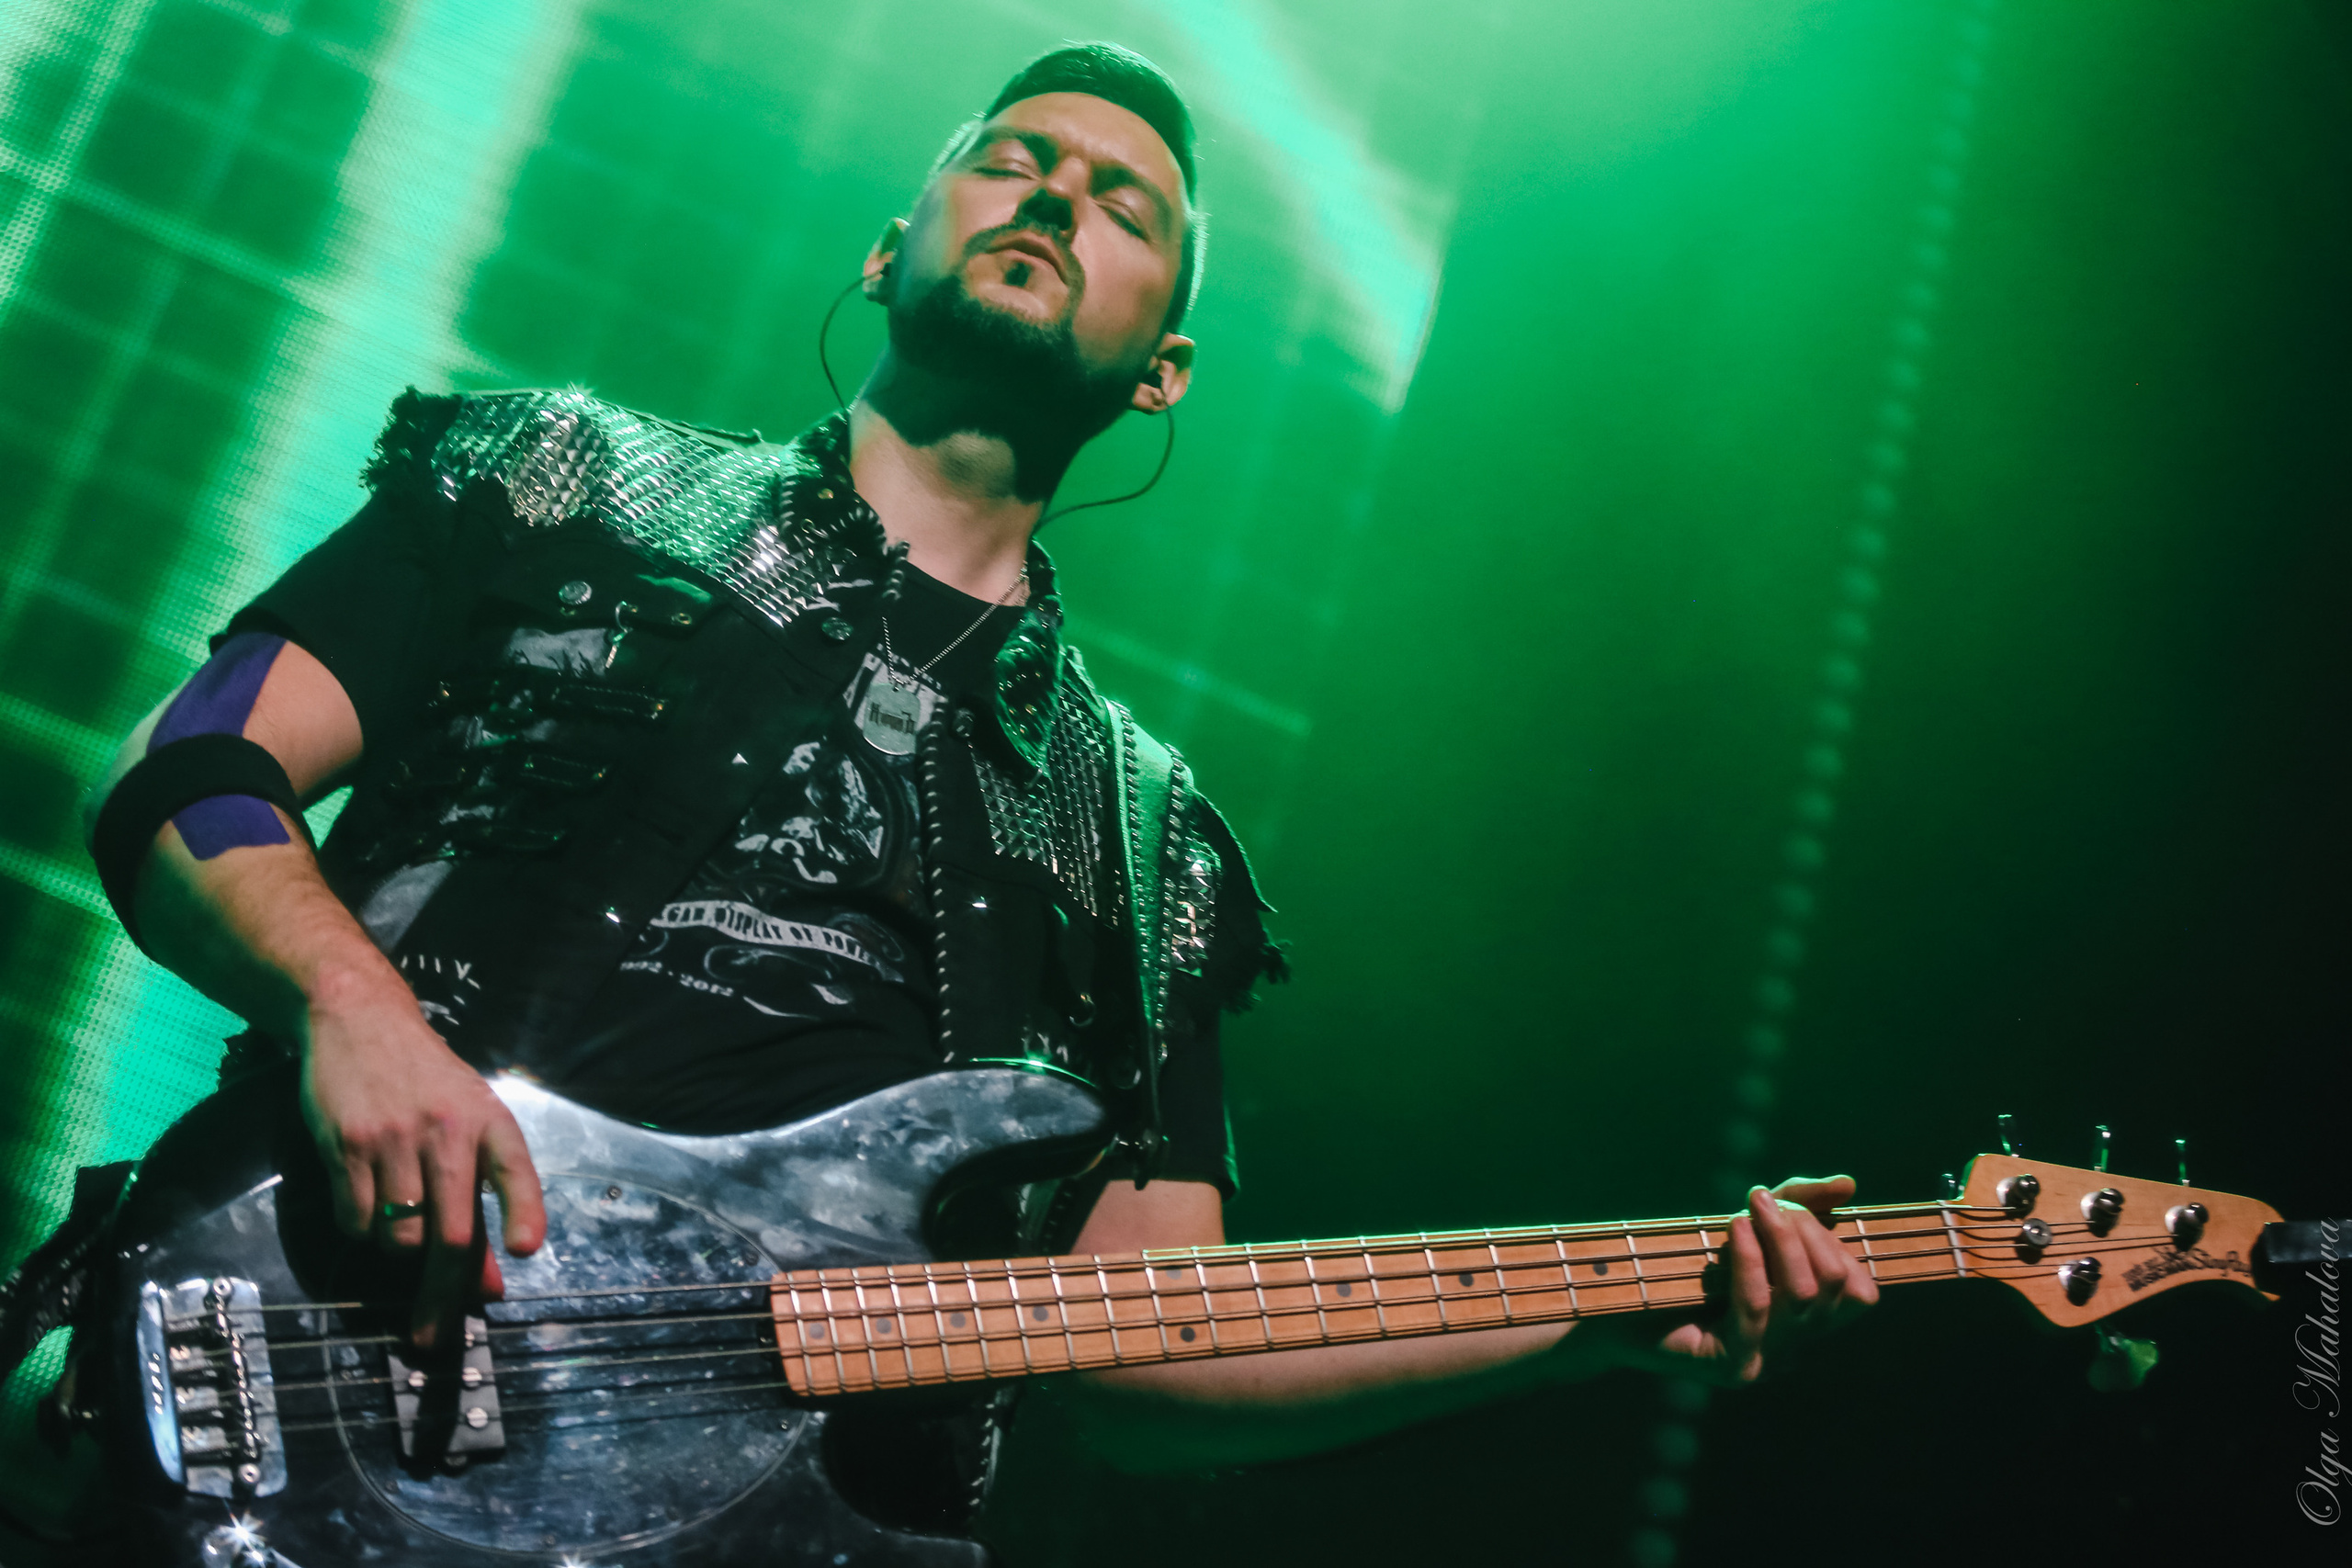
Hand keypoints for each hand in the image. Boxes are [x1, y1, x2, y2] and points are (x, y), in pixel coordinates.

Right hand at [298, 973, 545, 1346]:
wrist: (361, 1022)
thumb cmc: (428, 1083)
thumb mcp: (469, 1124)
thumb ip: (484, 1199)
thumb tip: (490, 1283)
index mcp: (490, 1121)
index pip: (516, 1169)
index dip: (523, 1210)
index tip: (525, 1251)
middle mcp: (446, 1131)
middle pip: (450, 1233)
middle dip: (442, 1297)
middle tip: (432, 1339)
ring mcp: (393, 1139)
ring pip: (398, 1238)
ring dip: (399, 1257)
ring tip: (400, 1232)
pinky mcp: (344, 1146)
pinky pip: (355, 1221)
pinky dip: (362, 1232)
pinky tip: (368, 1206)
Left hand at [1651, 1175, 1877, 1382]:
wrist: (1617, 1305)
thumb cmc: (1687, 1264)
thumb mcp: (1751, 1226)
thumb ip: (1800, 1204)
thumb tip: (1849, 1184)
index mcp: (1806, 1325)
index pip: (1860, 1292)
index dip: (1836, 1243)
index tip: (1792, 1205)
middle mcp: (1795, 1351)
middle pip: (1834, 1284)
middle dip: (1804, 1230)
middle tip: (1763, 1199)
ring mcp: (1766, 1363)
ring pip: (1803, 1294)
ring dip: (1780, 1236)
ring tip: (1753, 1203)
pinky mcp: (1731, 1366)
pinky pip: (1756, 1305)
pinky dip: (1749, 1258)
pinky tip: (1734, 1227)